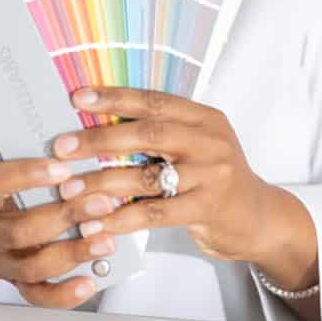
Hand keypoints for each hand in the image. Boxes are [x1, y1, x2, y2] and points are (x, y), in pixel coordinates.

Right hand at [0, 155, 122, 309]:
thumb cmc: (4, 201)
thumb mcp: (9, 177)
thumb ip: (39, 168)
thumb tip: (81, 149)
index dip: (27, 175)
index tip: (62, 167)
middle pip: (21, 230)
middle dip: (65, 217)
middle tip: (100, 203)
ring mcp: (4, 262)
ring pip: (33, 266)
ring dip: (73, 253)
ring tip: (105, 241)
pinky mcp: (19, 283)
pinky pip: (40, 295)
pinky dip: (66, 293)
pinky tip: (89, 282)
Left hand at [50, 87, 319, 289]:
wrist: (259, 219)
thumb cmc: (215, 180)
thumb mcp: (198, 146)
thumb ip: (161, 134)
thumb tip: (98, 123)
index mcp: (204, 118)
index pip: (154, 101)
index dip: (115, 97)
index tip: (78, 97)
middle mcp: (210, 141)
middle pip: (147, 134)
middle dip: (99, 139)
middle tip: (62, 147)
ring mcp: (212, 175)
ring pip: (146, 176)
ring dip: (102, 183)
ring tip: (69, 189)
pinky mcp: (208, 209)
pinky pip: (155, 213)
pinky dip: (121, 218)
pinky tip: (96, 223)